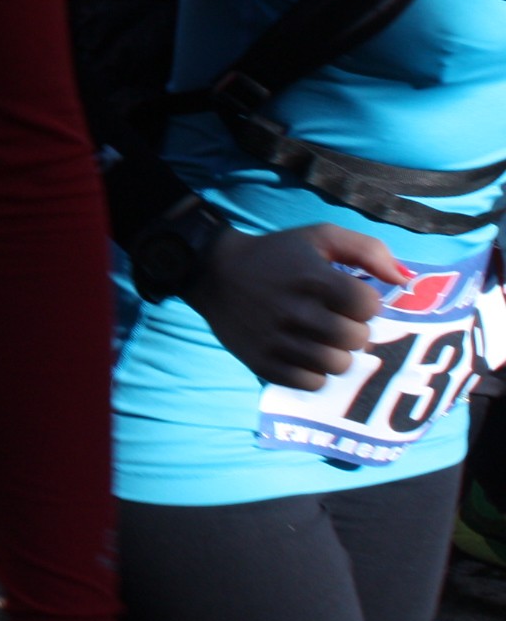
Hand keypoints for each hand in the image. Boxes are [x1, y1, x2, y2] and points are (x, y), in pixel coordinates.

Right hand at [189, 220, 405, 387]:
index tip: (347, 296)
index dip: (364, 302)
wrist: (214, 273)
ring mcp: (277, 340)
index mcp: (312, 277)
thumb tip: (406, 279)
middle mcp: (294, 310)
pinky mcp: (263, 362)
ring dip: (336, 352)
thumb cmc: (276, 255)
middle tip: (334, 319)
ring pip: (337, 364)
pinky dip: (314, 372)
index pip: (368, 306)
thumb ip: (368, 250)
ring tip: (321, 338)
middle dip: (352, 329)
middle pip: (356, 339)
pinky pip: (311, 383)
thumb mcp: (319, 237)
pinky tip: (303, 352)